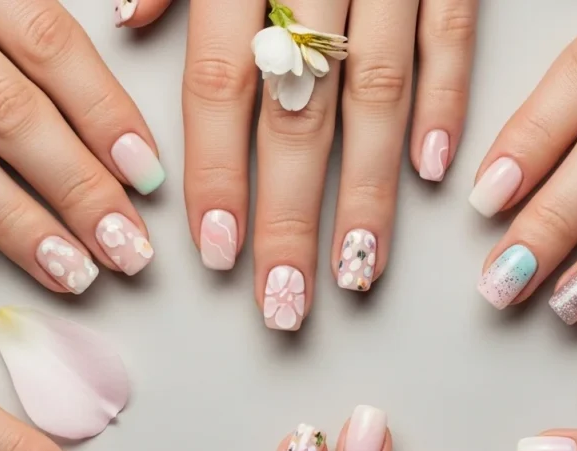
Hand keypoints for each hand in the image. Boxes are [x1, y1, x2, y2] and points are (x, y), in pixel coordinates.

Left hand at [120, 0, 476, 329]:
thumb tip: (125, 23)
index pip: (220, 83)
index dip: (218, 172)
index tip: (219, 250)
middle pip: (298, 113)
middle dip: (290, 215)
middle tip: (284, 297)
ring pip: (379, 91)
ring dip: (369, 190)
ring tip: (358, 270)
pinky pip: (451, 35)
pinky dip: (445, 103)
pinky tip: (433, 174)